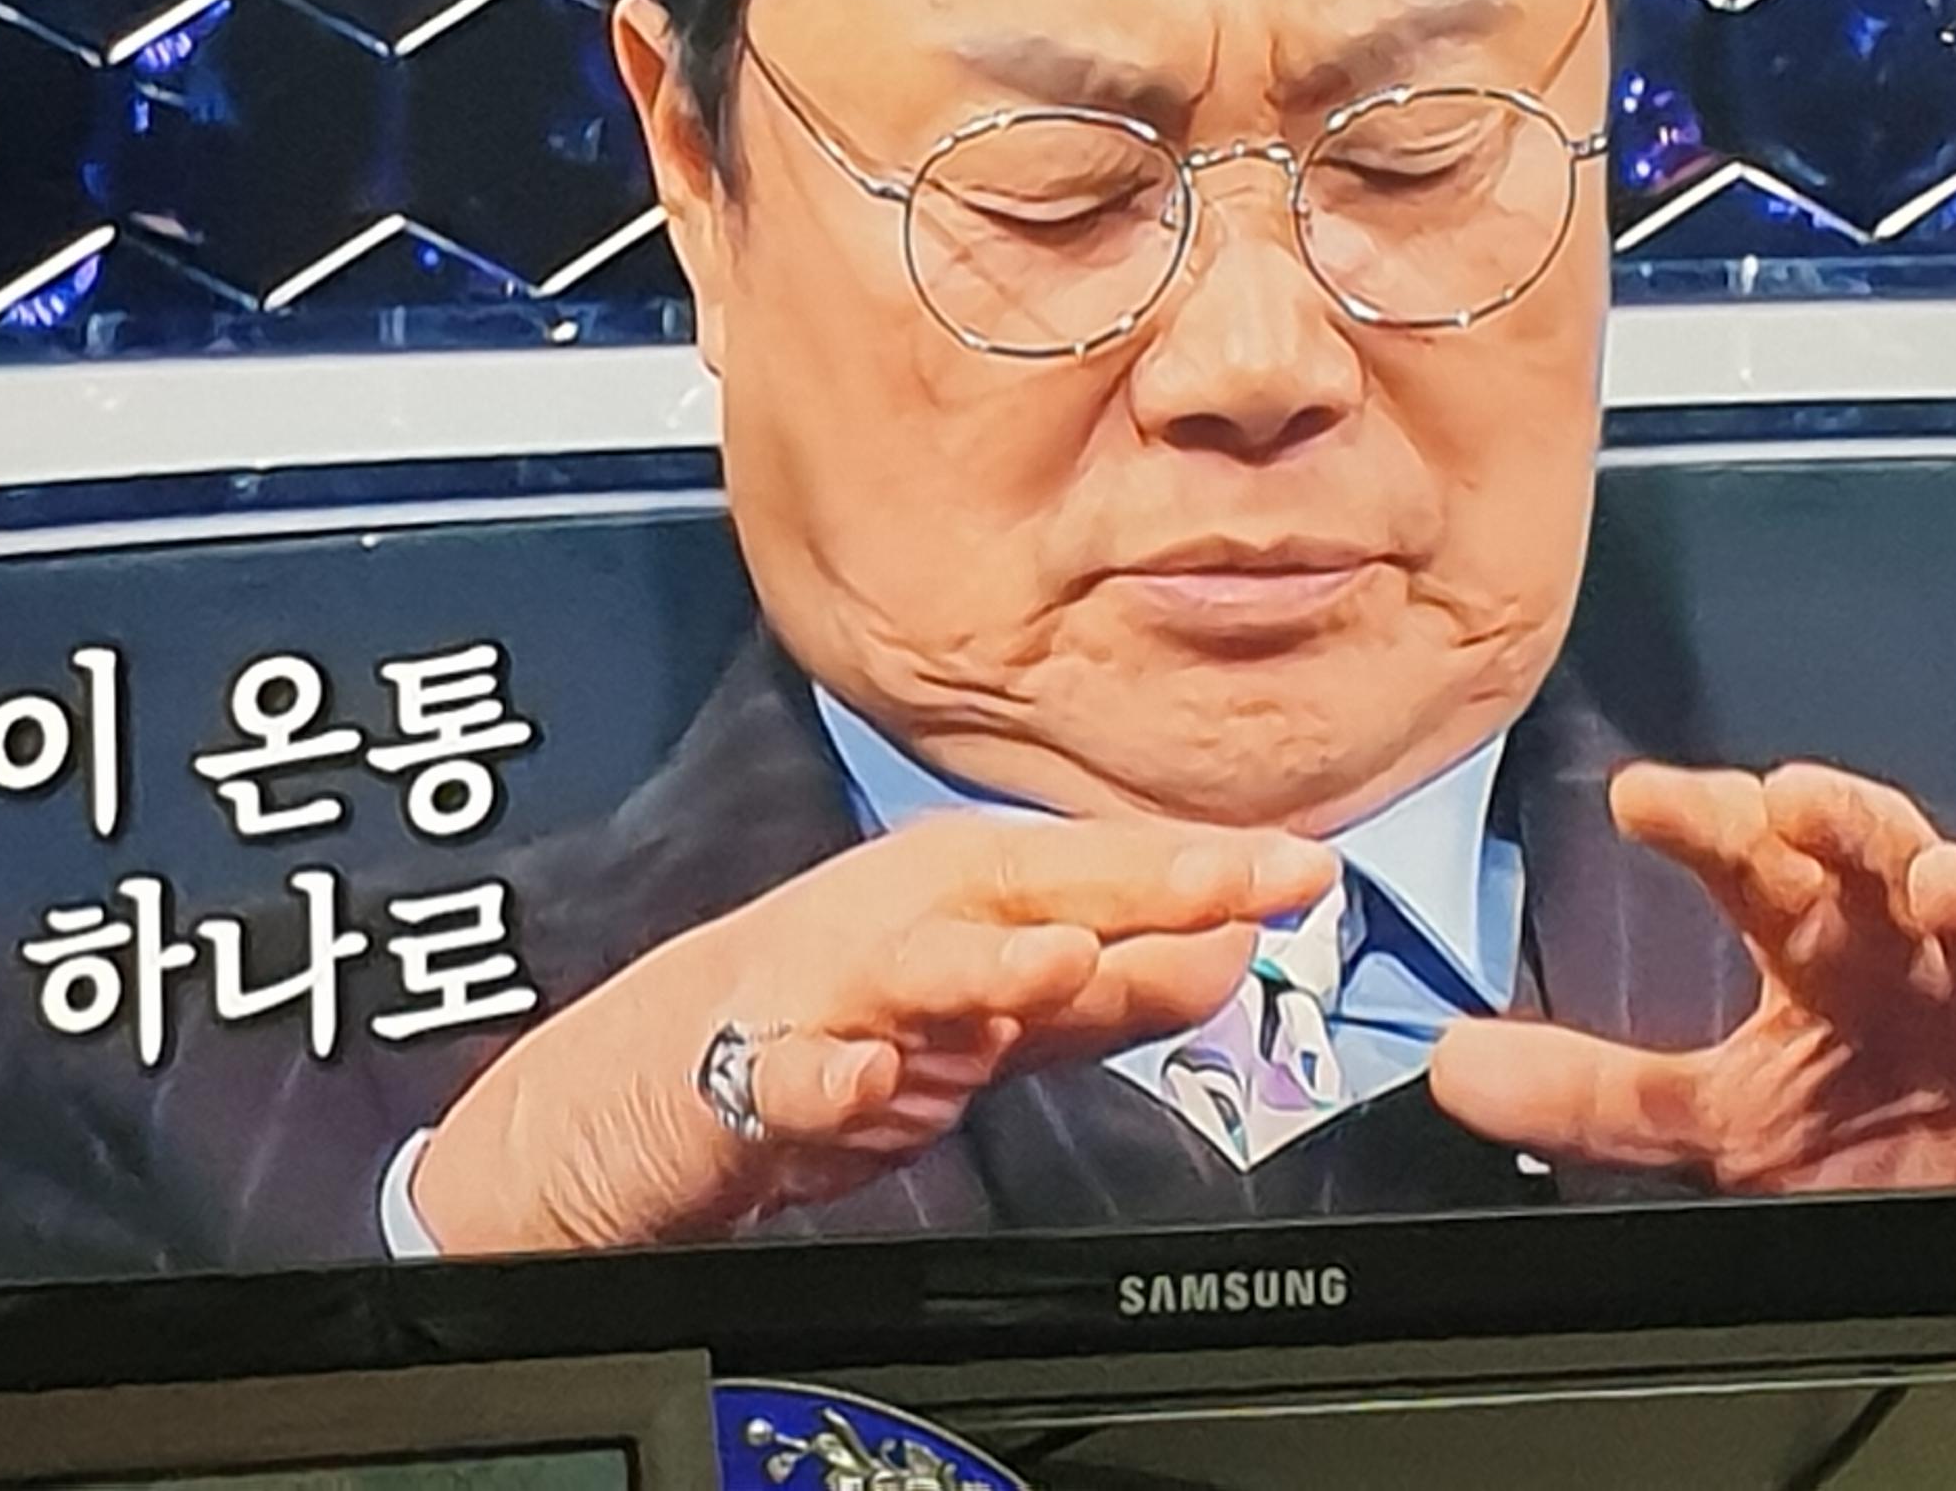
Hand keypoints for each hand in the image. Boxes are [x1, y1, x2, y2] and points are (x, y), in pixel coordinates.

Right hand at [411, 812, 1335, 1252]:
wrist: (645, 1087)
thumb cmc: (829, 1028)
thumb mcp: (992, 1016)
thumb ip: (1107, 990)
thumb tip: (1235, 947)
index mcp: (962, 894)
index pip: (1103, 877)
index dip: (1207, 872)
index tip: (1310, 869)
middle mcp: (900, 921)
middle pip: (1027, 898)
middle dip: (1134, 890)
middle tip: (1234, 883)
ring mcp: (820, 993)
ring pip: (916, 973)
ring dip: (990, 964)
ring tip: (1065, 963)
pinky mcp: (745, 1071)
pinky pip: (788, 1077)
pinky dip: (826, 1075)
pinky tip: (866, 1077)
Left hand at [1428, 763, 1955, 1192]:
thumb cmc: (1898, 1134)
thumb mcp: (1729, 1127)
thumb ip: (1596, 1096)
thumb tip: (1449, 1068)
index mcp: (1822, 951)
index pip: (1752, 867)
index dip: (1704, 826)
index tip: (1641, 798)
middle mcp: (1913, 942)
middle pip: (1871, 862)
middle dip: (1837, 823)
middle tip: (1791, 799)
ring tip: (1944, 881)